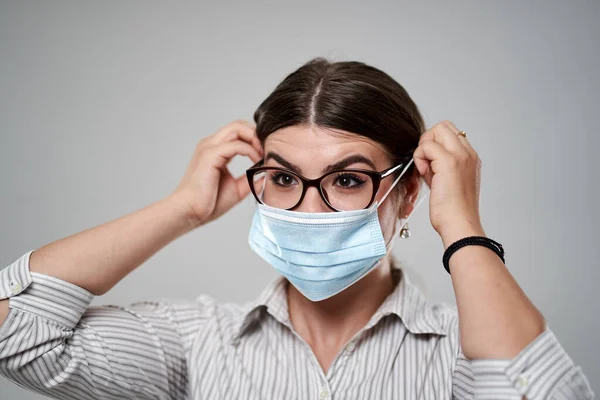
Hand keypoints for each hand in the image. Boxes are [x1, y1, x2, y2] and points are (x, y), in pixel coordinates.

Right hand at [171, 120, 262, 226]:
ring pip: (237, 128)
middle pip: (239, 125)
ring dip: (255, 139)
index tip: (268, 153)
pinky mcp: (210, 155)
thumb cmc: (208, 203)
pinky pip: (236, 144)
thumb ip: (250, 179)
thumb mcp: (236, 188)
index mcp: (215, 150)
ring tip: (264, 154)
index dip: (255, 139)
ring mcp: (209, 147)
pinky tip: (257, 161)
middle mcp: (211, 144)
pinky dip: (250, 150)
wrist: (190, 212)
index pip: (238, 132)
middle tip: (268, 151)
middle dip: (257, 134)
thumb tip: (265, 174)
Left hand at [413, 121, 484, 245]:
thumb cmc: (452, 210)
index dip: (434, 144)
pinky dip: (420, 157)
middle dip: (428, 141)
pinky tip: (424, 174)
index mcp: (470, 157)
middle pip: (443, 126)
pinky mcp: (449, 162)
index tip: (430, 164)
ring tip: (426, 171)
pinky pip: (427, 145)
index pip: (449, 133)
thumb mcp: (447, 181)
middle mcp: (468, 153)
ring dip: (424, 149)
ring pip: (435, 131)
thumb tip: (426, 157)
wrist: (459, 224)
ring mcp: (460, 156)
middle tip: (425, 162)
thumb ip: (439, 165)